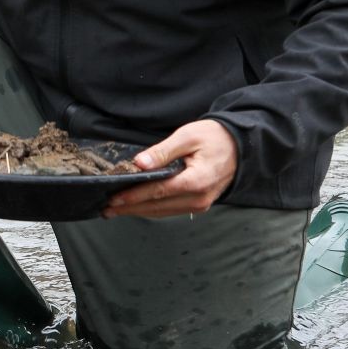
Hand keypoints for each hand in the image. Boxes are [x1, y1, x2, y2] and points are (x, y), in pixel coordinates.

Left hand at [101, 119, 237, 218]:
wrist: (241, 147)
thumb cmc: (215, 138)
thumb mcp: (188, 136)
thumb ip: (163, 151)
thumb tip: (140, 163)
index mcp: (196, 181)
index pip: (158, 192)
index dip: (133, 196)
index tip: (113, 199)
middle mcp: (198, 198)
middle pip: (157, 206)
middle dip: (130, 208)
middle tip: (106, 209)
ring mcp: (200, 204)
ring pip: (163, 212)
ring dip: (139, 211)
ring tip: (116, 211)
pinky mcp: (199, 204)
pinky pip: (171, 210)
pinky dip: (152, 209)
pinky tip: (137, 207)